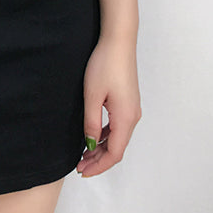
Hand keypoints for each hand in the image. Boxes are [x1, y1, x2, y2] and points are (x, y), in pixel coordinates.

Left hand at [76, 34, 141, 176]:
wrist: (119, 42)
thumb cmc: (105, 65)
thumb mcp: (92, 95)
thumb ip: (91, 122)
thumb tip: (89, 145)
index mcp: (125, 118)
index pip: (114, 153)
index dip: (98, 165)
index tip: (82, 171)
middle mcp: (133, 117)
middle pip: (117, 148)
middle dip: (98, 160)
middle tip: (79, 166)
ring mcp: (132, 109)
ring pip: (117, 138)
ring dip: (101, 148)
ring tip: (83, 154)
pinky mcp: (128, 102)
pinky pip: (118, 126)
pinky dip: (105, 135)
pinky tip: (92, 136)